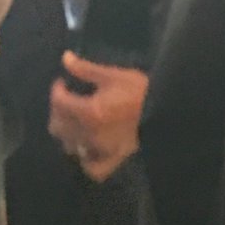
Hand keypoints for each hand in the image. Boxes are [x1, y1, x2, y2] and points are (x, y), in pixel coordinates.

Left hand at [49, 52, 147, 181]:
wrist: (166, 109)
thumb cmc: (140, 90)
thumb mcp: (113, 75)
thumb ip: (86, 69)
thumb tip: (65, 58)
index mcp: (89, 111)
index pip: (59, 102)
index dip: (57, 90)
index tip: (62, 83)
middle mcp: (90, 134)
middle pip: (57, 126)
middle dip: (58, 111)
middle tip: (67, 100)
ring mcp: (99, 150)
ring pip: (69, 145)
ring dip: (68, 133)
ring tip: (75, 121)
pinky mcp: (111, 160)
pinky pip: (91, 167)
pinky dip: (85, 159)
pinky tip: (87, 147)